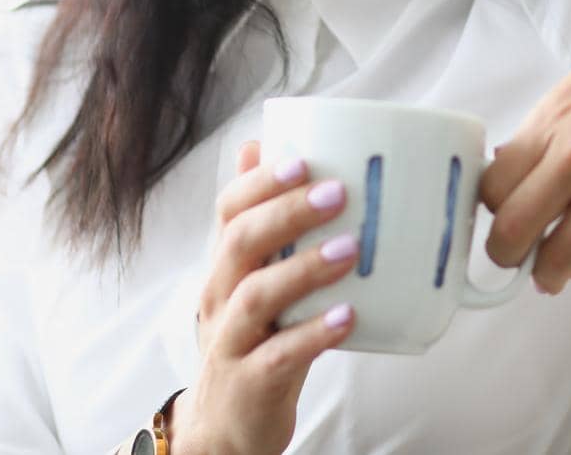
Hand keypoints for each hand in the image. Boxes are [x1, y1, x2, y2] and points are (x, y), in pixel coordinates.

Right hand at [174, 140, 358, 454]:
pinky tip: (348, 317)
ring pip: (256, 296)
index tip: (301, 156)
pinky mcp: (250, 383)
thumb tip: (261, 144)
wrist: (224, 425)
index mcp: (226, 264)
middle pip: (239, 243)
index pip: (229, 210)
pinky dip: (313, 334)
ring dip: (304, 268)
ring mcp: (231, 341)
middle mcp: (220, 296)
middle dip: (287, 212)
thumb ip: (264, 220)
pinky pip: (278, 355)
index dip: (261, 181)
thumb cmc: (254, 337)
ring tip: (349, 249)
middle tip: (336, 192)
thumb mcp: (254, 278)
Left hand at [478, 0, 570, 294]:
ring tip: (548, 272)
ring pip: (555, 258)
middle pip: (512, 229)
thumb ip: (548, 127)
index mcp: (558, 116)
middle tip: (513, 254)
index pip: (494, 183)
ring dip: (545, 273)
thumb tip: (507, 165)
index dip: (491, 207)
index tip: (499, 212)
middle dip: (505, 252)